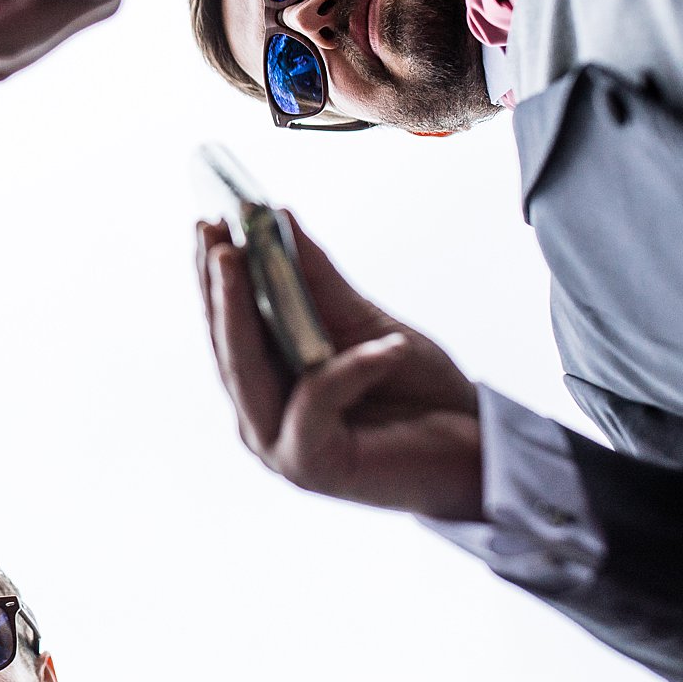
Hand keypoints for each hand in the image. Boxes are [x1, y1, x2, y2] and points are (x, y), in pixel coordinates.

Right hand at [197, 215, 484, 519]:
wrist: (474, 451)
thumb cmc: (418, 391)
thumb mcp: (367, 324)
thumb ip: (318, 282)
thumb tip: (277, 216)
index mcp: (267, 386)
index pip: (226, 327)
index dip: (212, 276)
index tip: (208, 221)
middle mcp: (260, 418)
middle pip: (228, 348)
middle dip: (216, 287)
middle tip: (212, 233)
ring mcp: (279, 446)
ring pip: (247, 373)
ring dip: (240, 313)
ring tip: (239, 258)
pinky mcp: (311, 465)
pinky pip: (316, 400)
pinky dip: (350, 368)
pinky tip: (387, 344)